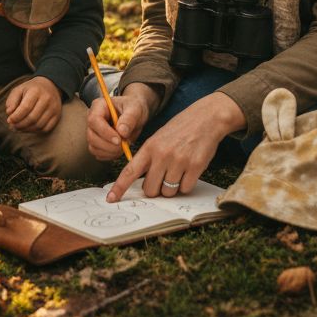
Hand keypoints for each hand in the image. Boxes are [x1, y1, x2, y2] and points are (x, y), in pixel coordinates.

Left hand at [5, 77, 61, 132]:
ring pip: (39, 125)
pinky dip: (35, 131)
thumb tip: (9, 113)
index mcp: (36, 91)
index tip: (9, 120)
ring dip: (26, 129)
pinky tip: (28, 128)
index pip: (26, 107)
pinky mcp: (57, 115)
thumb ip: (11, 101)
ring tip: (18, 128)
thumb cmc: (31, 89)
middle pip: (32, 118)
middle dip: (20, 125)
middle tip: (12, 126)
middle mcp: (47, 99)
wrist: (50, 86)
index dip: (16, 117)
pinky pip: (46, 128)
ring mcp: (54, 108)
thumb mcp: (19, 90)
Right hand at [85, 84, 155, 160]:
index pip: (94, 120)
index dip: (105, 132)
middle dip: (108, 145)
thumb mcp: (135, 109)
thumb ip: (129, 119)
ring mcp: (93, 132)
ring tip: (124, 146)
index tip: (119, 140)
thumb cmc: (133, 108)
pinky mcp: (97, 143)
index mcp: (99, 106)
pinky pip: (98, 154)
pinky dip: (110, 155)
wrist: (135, 114)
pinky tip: (120, 150)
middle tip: (124, 145)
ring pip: (93, 147)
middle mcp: (92, 119)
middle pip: (91, 136)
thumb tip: (122, 132)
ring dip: (110, 152)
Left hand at [105, 91, 244, 201]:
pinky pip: (185, 189)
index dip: (119, 187)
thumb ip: (148, 158)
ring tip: (178, 170)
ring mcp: (179, 161)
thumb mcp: (158, 138)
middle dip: (155, 189)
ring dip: (172, 187)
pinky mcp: (195, 166)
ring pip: (168, 192)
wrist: (206, 118)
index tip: (110, 199)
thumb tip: (143, 183)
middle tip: (162, 177)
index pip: (130, 171)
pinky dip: (186, 184)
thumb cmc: (180, 129)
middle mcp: (162, 155)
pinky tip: (189, 170)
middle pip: (150, 190)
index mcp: (150, 147)